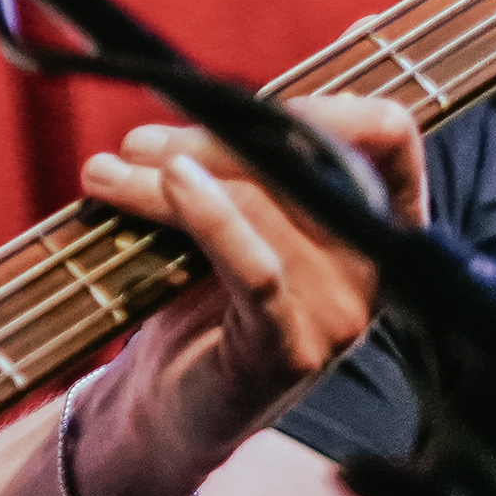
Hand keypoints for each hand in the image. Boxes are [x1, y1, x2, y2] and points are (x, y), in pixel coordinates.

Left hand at [67, 95, 421, 495]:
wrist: (161, 409)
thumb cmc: (197, 301)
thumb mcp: (228, 218)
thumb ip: (239, 160)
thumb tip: (213, 86)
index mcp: (376, 225)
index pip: (388, 136)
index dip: (329, 102)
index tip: (242, 97)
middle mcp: (374, 269)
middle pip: (304, 164)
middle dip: (212, 139)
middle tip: (138, 140)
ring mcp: (340, 314)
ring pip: (261, 207)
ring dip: (171, 180)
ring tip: (106, 173)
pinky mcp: (290, 350)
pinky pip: (256, 267)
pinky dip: (208, 217)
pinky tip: (167, 186)